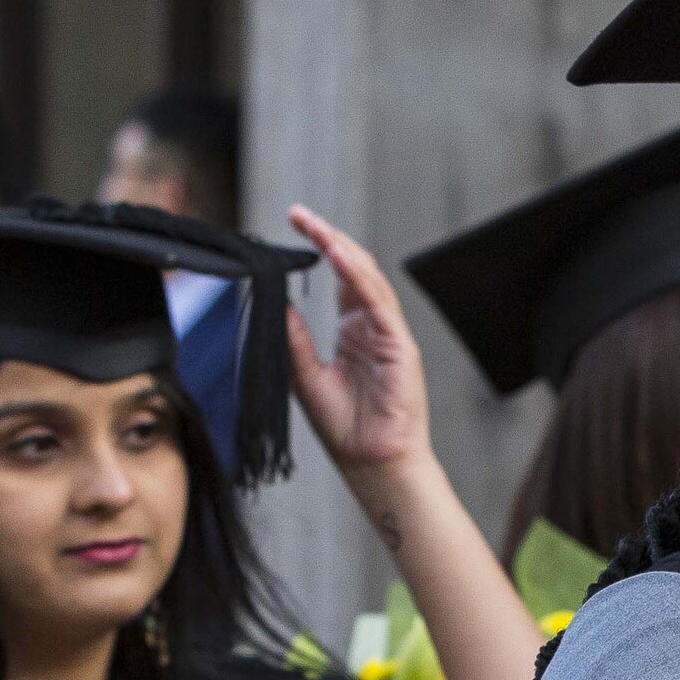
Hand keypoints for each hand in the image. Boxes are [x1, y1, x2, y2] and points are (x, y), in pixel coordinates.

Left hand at [281, 206, 437, 482]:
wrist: (372, 464)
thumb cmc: (346, 429)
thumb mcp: (306, 378)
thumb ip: (295, 341)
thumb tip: (279, 304)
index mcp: (355, 331)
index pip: (340, 278)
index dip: (321, 249)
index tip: (296, 225)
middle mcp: (374, 326)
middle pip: (355, 268)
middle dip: (329, 237)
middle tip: (300, 215)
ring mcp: (389, 334)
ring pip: (368, 278)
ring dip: (341, 248)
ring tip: (315, 226)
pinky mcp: (400, 345)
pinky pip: (379, 302)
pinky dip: (359, 276)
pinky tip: (339, 256)